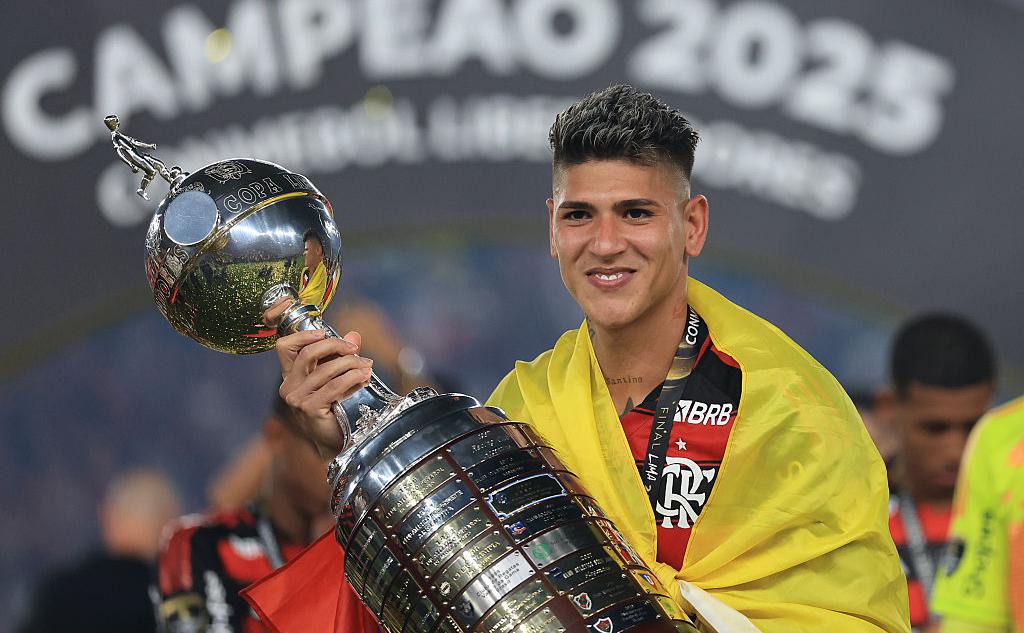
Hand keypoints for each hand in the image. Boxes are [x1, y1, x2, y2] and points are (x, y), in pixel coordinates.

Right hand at [276, 329, 372, 457]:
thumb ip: (342, 356)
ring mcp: (297, 399)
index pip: (284, 347)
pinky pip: (334, 386)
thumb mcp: (336, 378)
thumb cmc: (335, 408)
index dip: (302, 335)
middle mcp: (289, 386)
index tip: (324, 332)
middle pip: (307, 353)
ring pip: (325, 369)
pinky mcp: (309, 409)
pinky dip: (352, 378)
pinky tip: (364, 378)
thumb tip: (354, 335)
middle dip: (334, 345)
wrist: (335, 441)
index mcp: (290, 375)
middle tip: (355, 349)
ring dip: (350, 364)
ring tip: (367, 366)